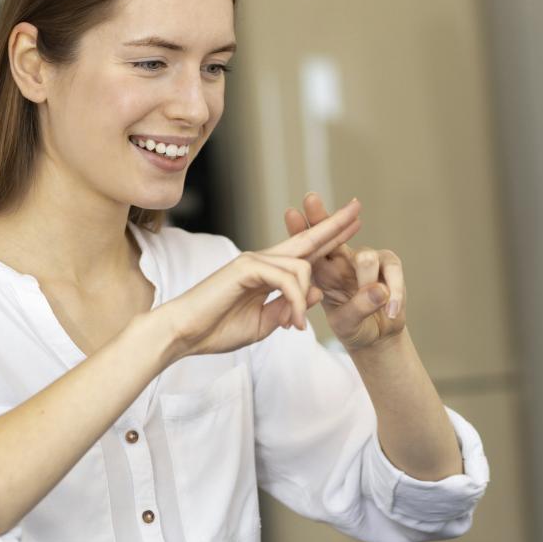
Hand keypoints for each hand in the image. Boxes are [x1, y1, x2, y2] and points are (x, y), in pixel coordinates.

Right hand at [162, 198, 362, 357]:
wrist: (183, 334)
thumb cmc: (217, 330)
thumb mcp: (264, 324)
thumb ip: (289, 308)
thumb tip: (318, 292)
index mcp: (268, 273)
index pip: (305, 251)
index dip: (329, 238)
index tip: (352, 225)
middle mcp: (263, 260)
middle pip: (307, 239)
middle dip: (335, 225)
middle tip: (359, 207)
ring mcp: (253, 260)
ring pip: (301, 267)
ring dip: (304, 300)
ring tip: (296, 326)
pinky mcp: (245, 267)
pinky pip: (286, 279)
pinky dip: (294, 301)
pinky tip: (291, 322)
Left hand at [284, 192, 405, 351]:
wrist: (380, 335)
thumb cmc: (356, 327)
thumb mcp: (348, 325)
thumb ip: (357, 309)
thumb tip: (377, 290)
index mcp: (323, 273)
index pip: (309, 249)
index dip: (300, 231)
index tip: (290, 213)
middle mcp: (342, 260)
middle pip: (331, 232)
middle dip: (322, 216)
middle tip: (309, 198)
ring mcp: (367, 259)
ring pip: (366, 257)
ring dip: (368, 284)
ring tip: (377, 306)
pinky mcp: (390, 264)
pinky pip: (392, 271)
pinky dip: (393, 294)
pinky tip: (392, 311)